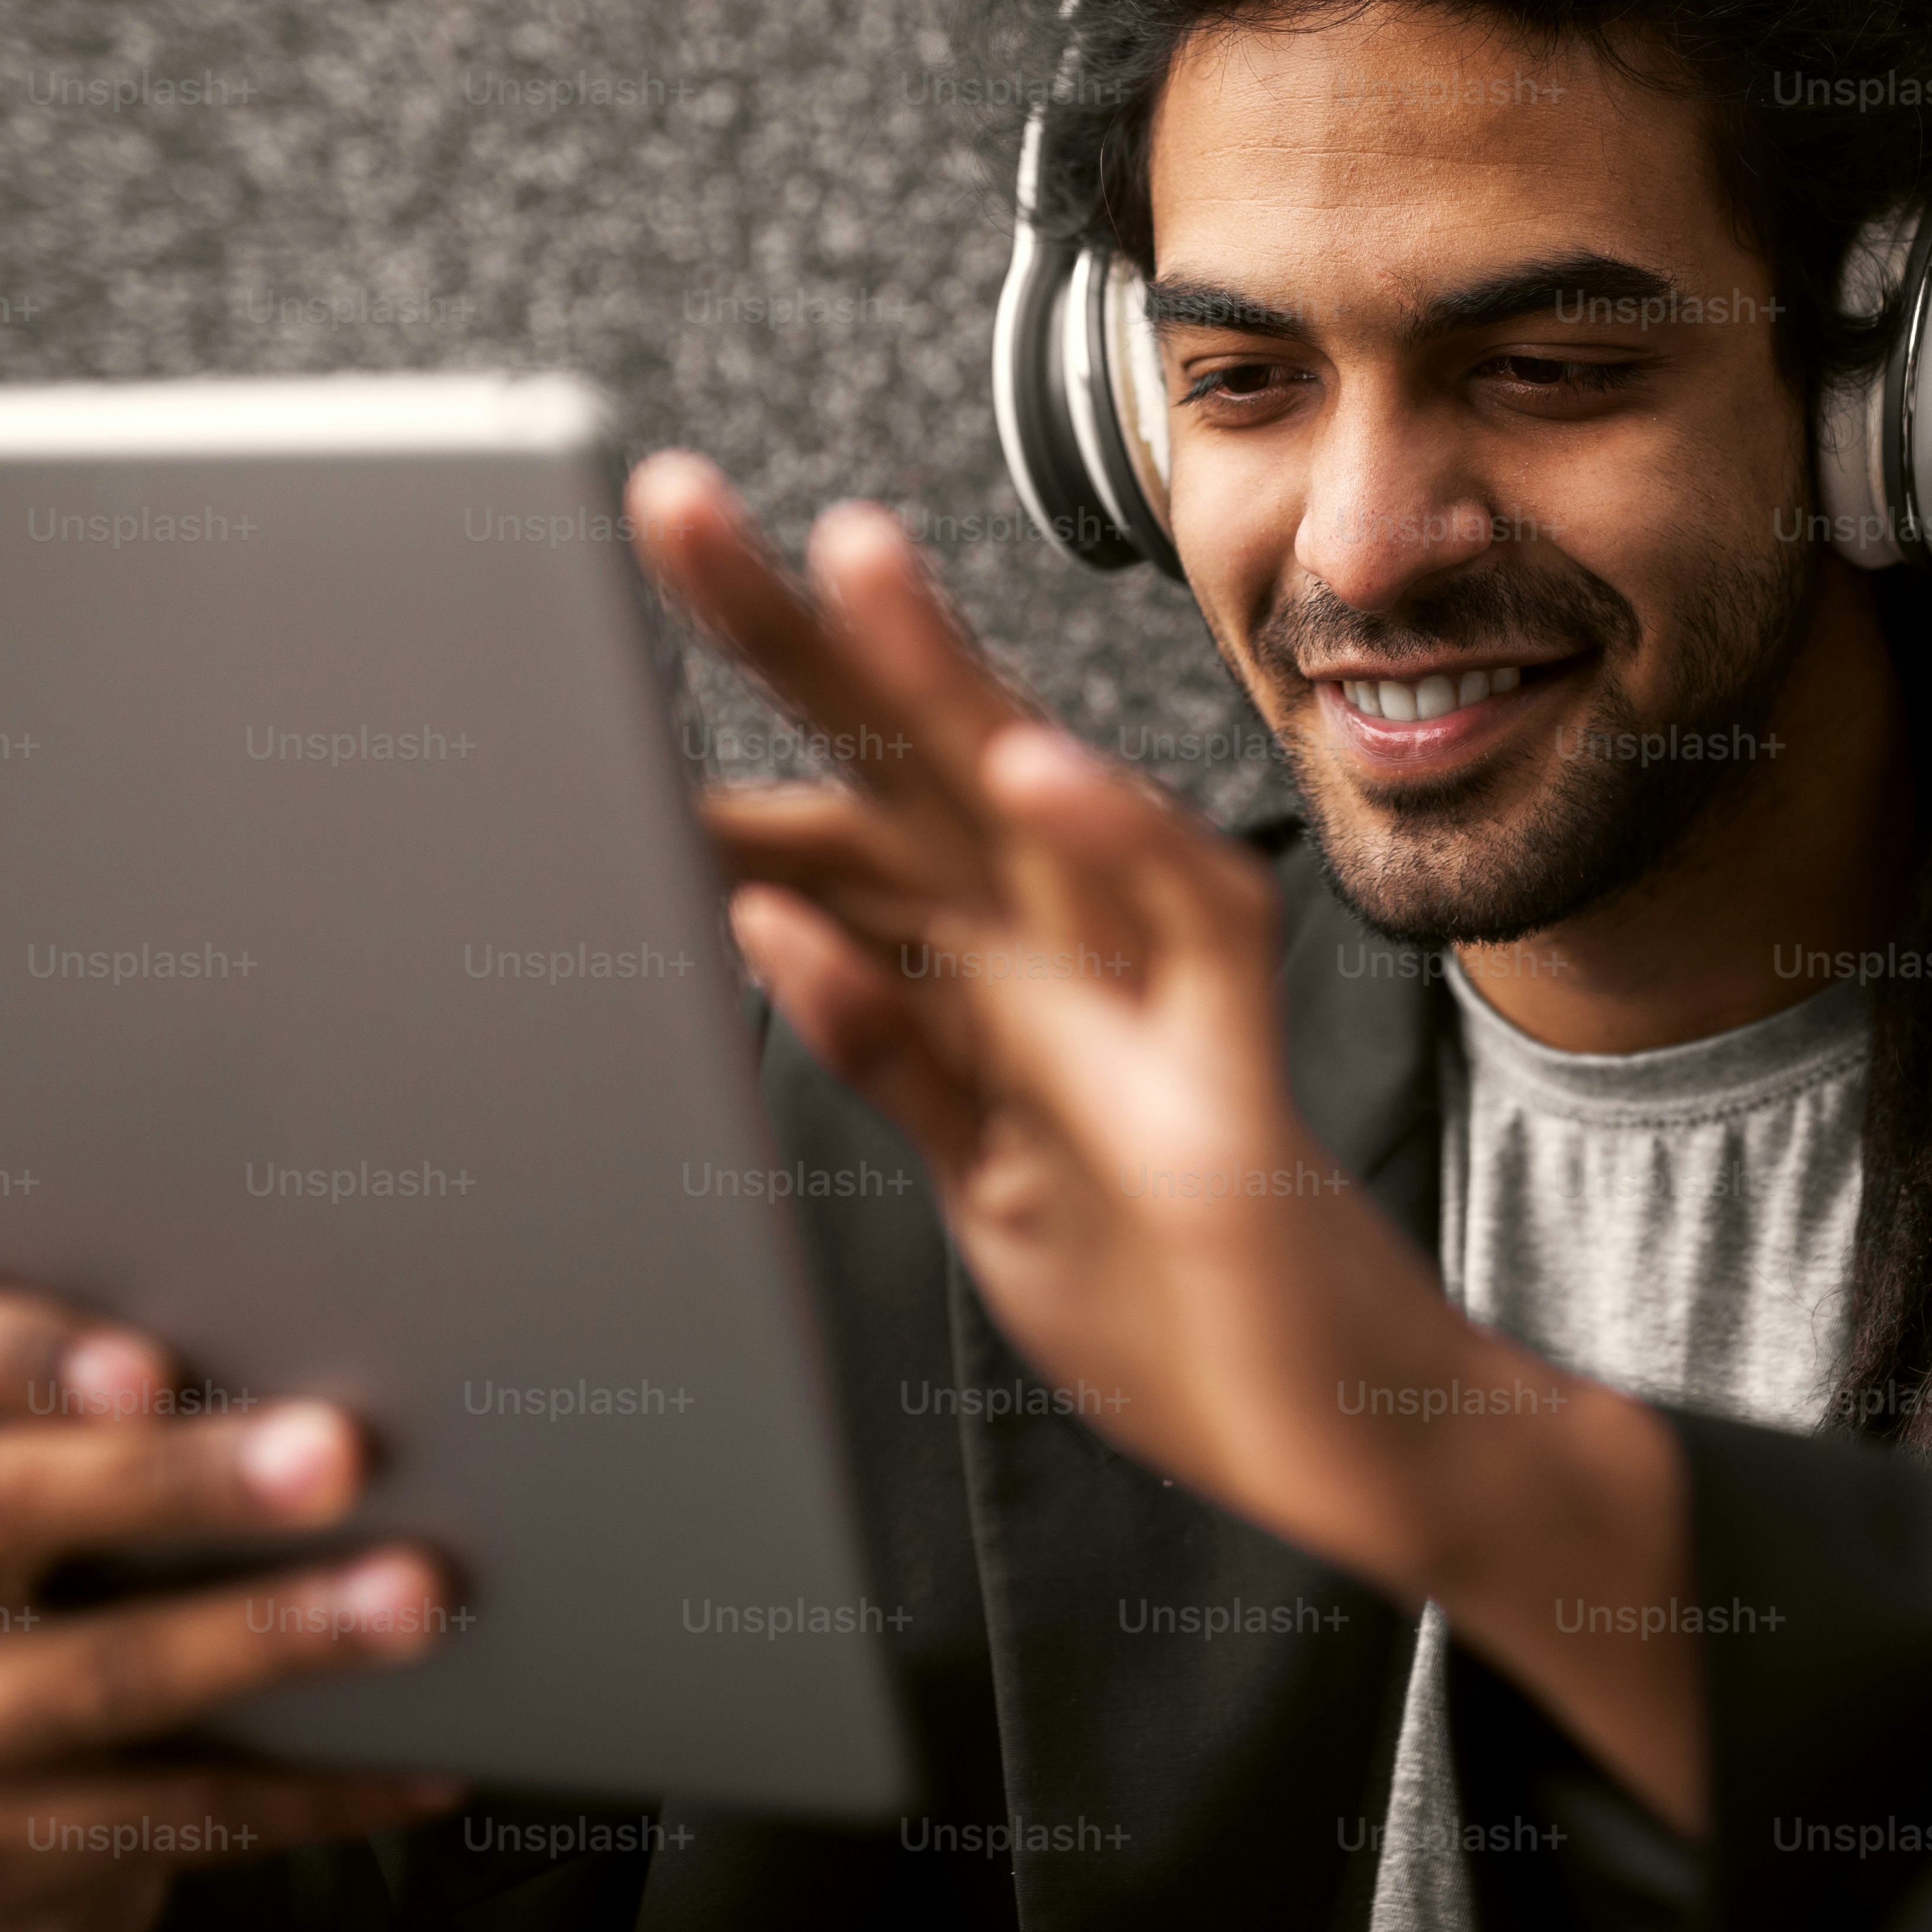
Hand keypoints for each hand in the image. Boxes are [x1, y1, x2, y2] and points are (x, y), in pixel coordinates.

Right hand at [0, 1267, 464, 1931]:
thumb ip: (144, 1402)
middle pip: (4, 1502)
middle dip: (185, 1478)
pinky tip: (421, 1761)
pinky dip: (311, 1785)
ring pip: (98, 1672)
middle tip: (341, 1455)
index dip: (6, 1347)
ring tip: (416, 1601)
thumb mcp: (57, 1473)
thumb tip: (350, 1340)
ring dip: (272, 1631)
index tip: (153, 1365)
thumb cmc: (72, 1576)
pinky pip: (168, 1812)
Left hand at [626, 456, 1704, 1823]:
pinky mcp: (1227, 1077)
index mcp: (992, 963)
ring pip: (1034, 805)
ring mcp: (1145, 1001)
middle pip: (907, 756)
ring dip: (944, 679)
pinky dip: (1107, 844)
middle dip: (792, 628)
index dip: (714, 741)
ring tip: (853, 554)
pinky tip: (1033, 769)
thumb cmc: (1164, 1282)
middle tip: (670, 501)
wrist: (1345, 1430)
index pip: (837, 814)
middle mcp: (1059, 949)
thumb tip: (755, 916)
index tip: (586, 629)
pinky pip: (1171, 939)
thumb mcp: (982, 1161)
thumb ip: (883, 1038)